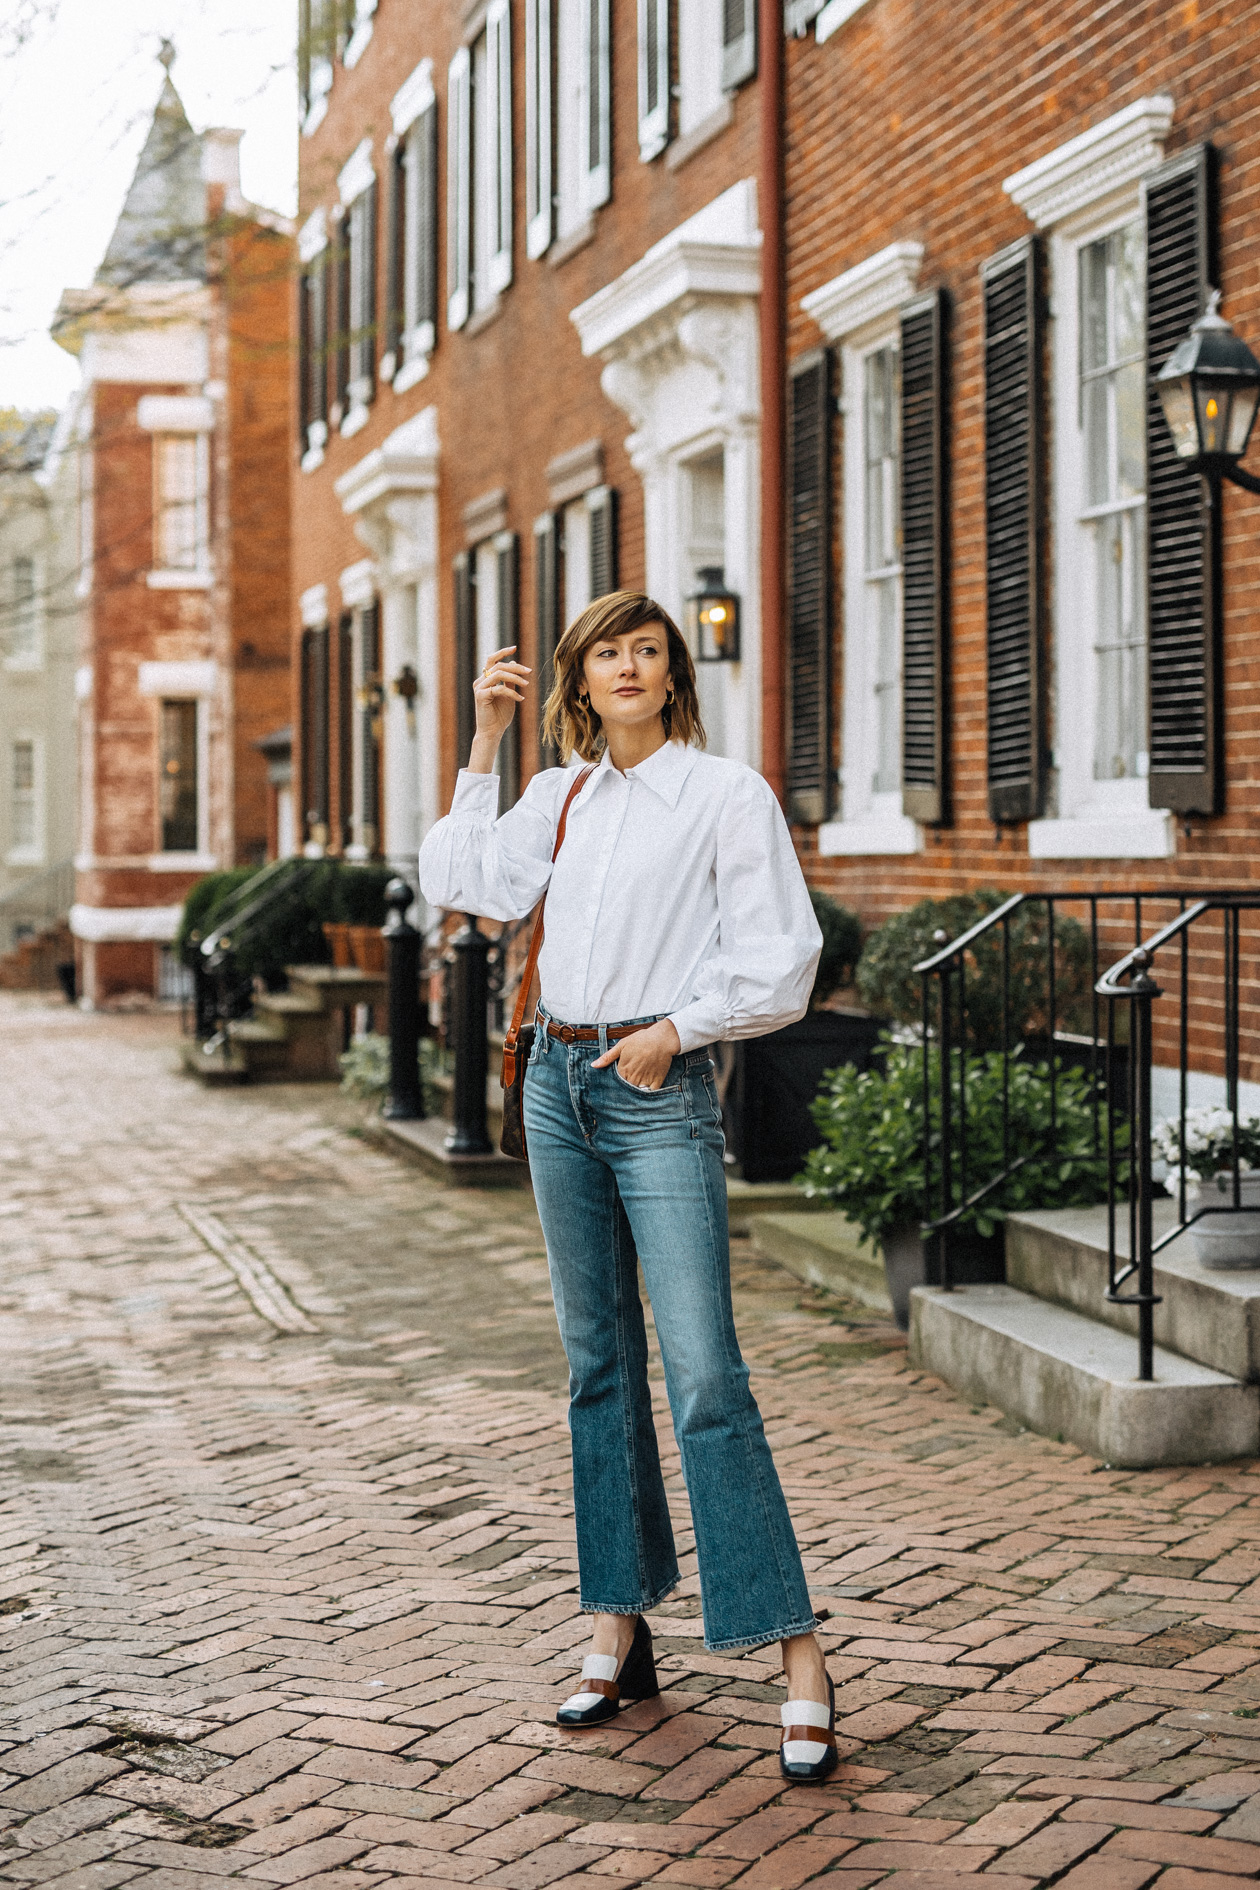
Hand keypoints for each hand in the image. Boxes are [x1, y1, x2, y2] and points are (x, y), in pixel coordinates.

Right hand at [469, 645, 529, 770]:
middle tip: (529, 671)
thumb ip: (509, 680)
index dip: (503, 652)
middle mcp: (480, 682)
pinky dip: (512, 692)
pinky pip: (499, 689)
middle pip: (498, 665)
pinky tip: (520, 698)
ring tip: (526, 685)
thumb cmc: (500, 715)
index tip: (515, 647)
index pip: (492, 660)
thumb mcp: (508, 694)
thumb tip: (513, 662)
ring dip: (515, 678)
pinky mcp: (481, 696)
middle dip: (516, 667)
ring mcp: (479, 688)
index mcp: (485, 679)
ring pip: (498, 674)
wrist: (492, 732)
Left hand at [592, 1019, 681, 1089]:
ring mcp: (645, 1080)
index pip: (615, 1083)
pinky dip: (647, 1094)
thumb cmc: (641, 1040)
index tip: (617, 1082)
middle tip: (626, 1086)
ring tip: (635, 1089)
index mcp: (623, 1069)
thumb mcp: (622, 1045)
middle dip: (624, 1089)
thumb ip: (607, 1057)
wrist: (662, 1039)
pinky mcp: (657, 1081)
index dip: (616, 1083)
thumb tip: (593, 1065)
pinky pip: (650, 1093)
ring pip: (636, 1092)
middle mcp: (633, 1077)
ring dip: (634, 1093)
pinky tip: (645, 1092)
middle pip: (626, 1089)